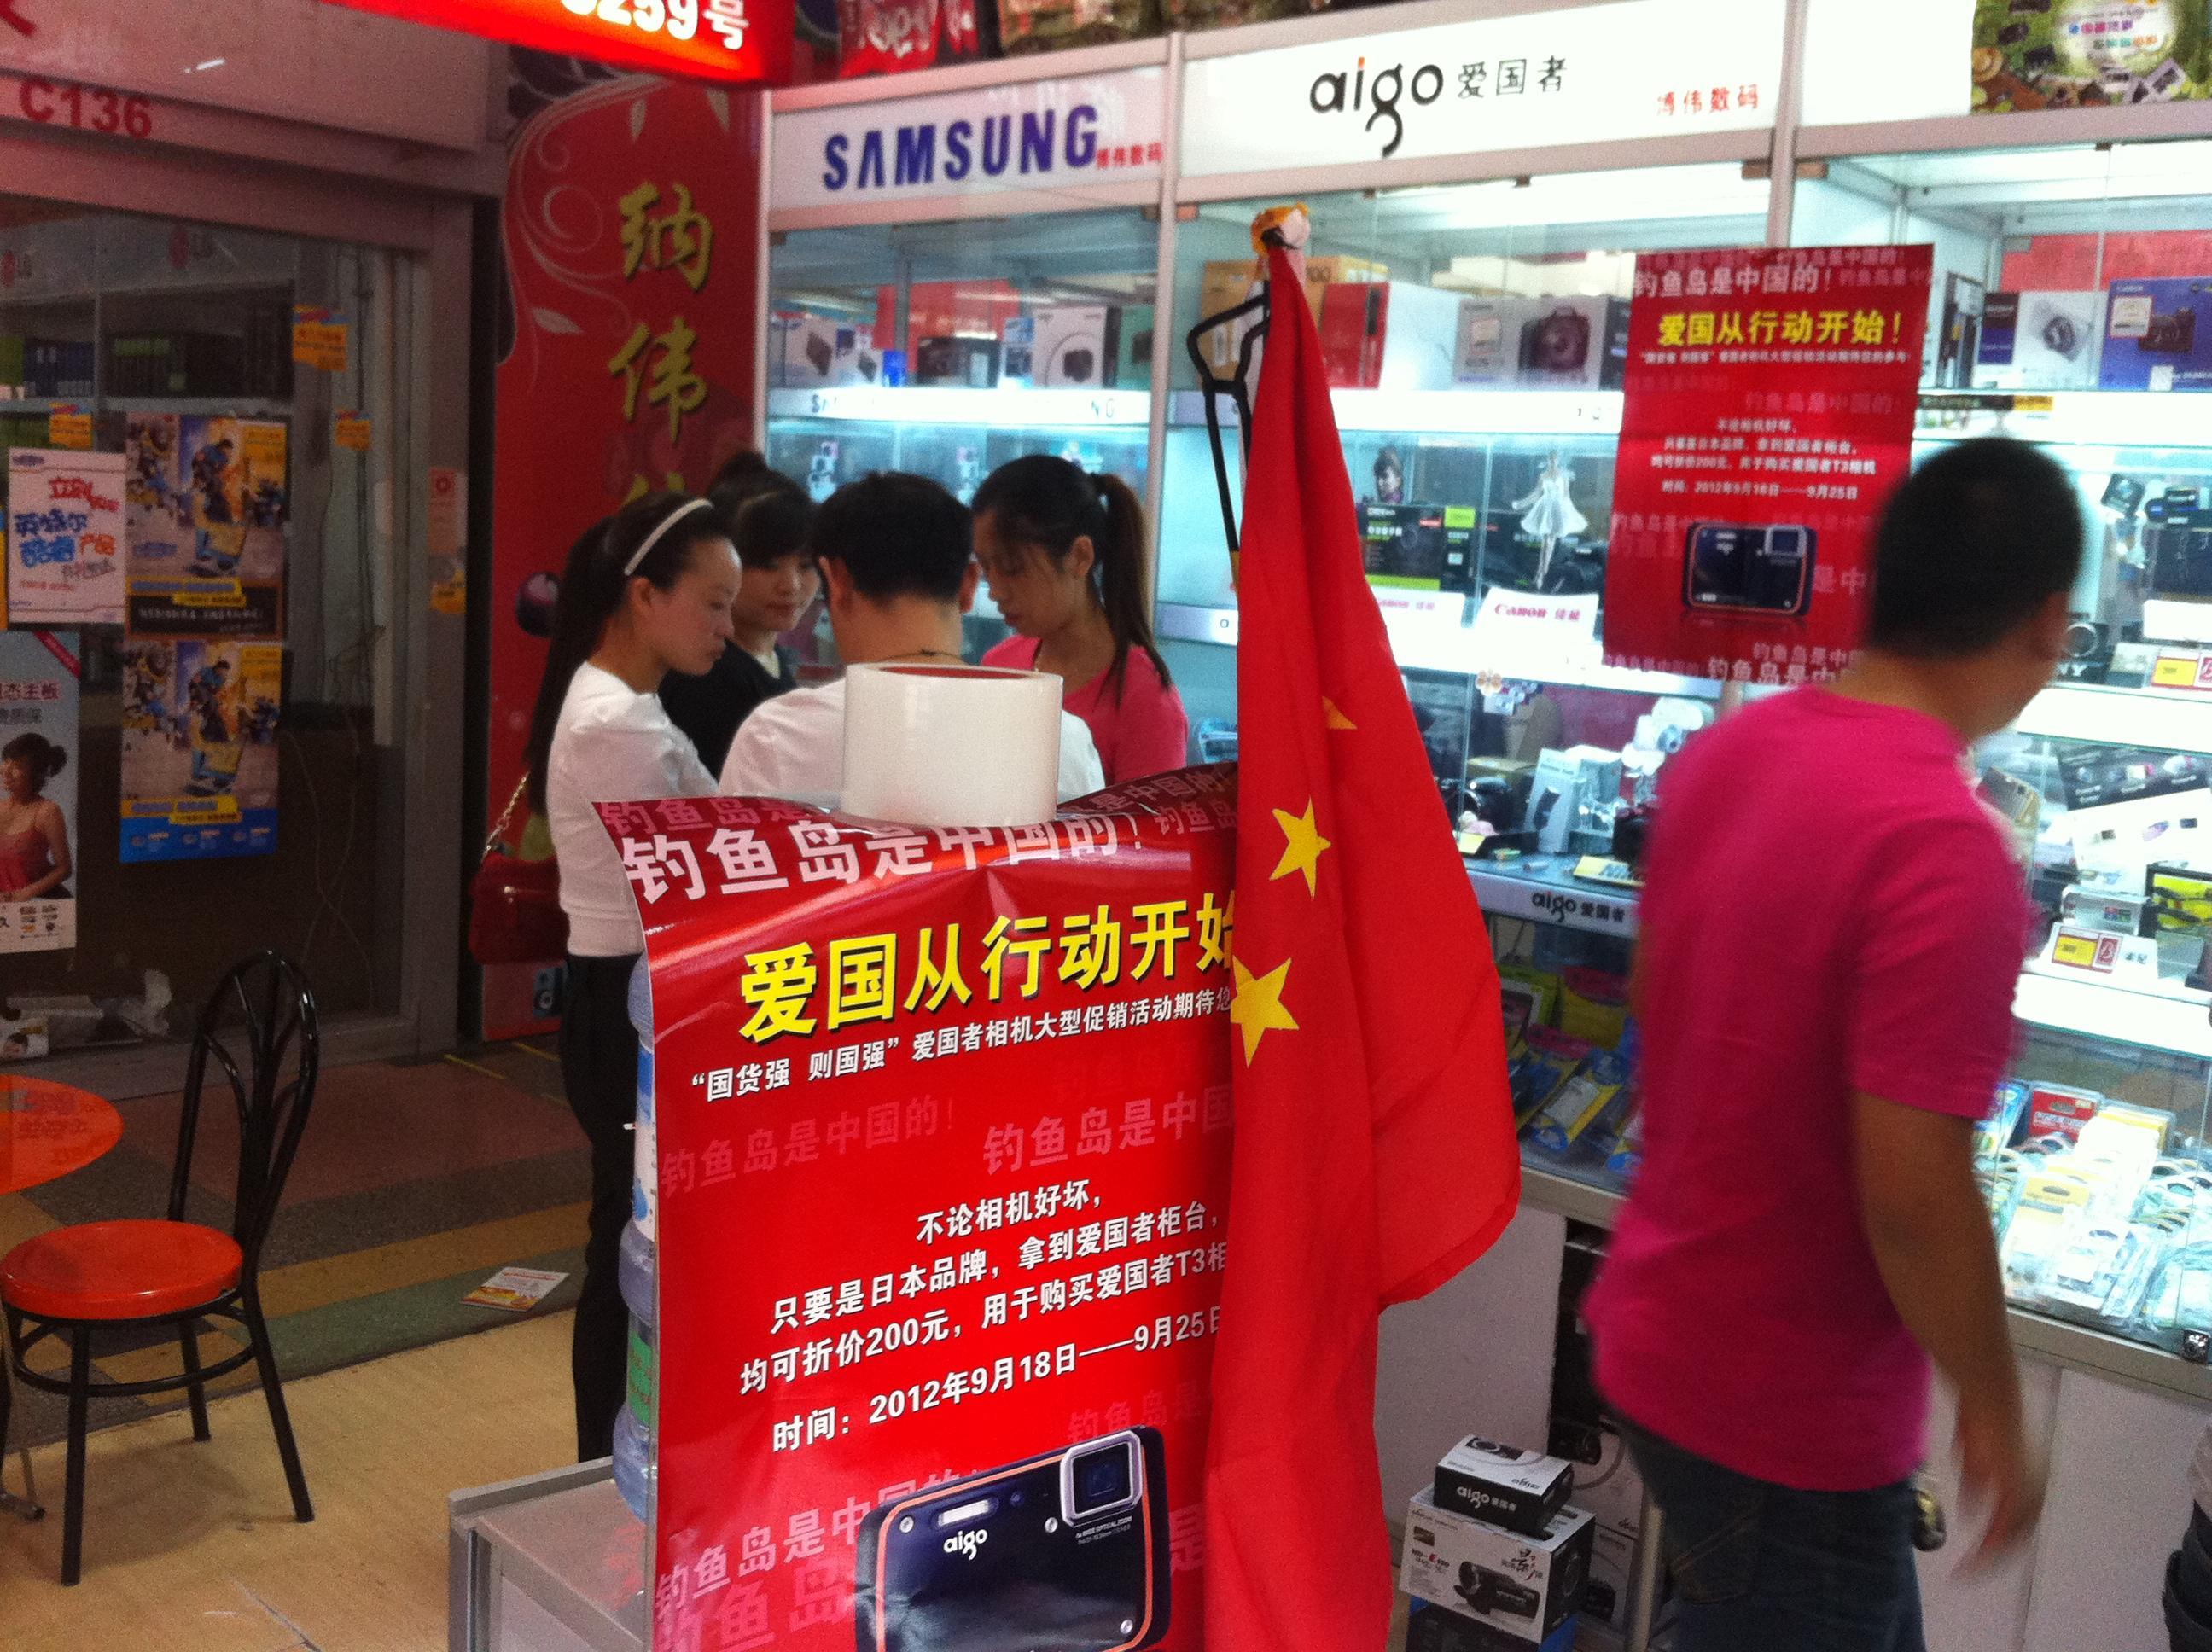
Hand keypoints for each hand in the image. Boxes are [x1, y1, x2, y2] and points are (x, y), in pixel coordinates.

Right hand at [1955, 1396, 2044, 1568]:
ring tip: (1971, 1568)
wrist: (1988, 1393)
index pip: (2016, 1520)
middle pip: (2017, 1533)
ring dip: (1991, 1554)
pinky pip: (2005, 1523)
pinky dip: (1992, 1541)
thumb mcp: (1974, 1455)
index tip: (1978, 1556)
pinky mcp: (2016, 1484)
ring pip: (2012, 1533)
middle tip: (1971, 1571)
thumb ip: (1975, 1481)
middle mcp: (2034, 1488)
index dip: (1998, 1539)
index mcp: (2028, 1481)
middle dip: (1994, 1555)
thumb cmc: (1980, 1417)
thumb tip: (1971, 1509)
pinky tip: (1980, 1551)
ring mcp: (2027, 1486)